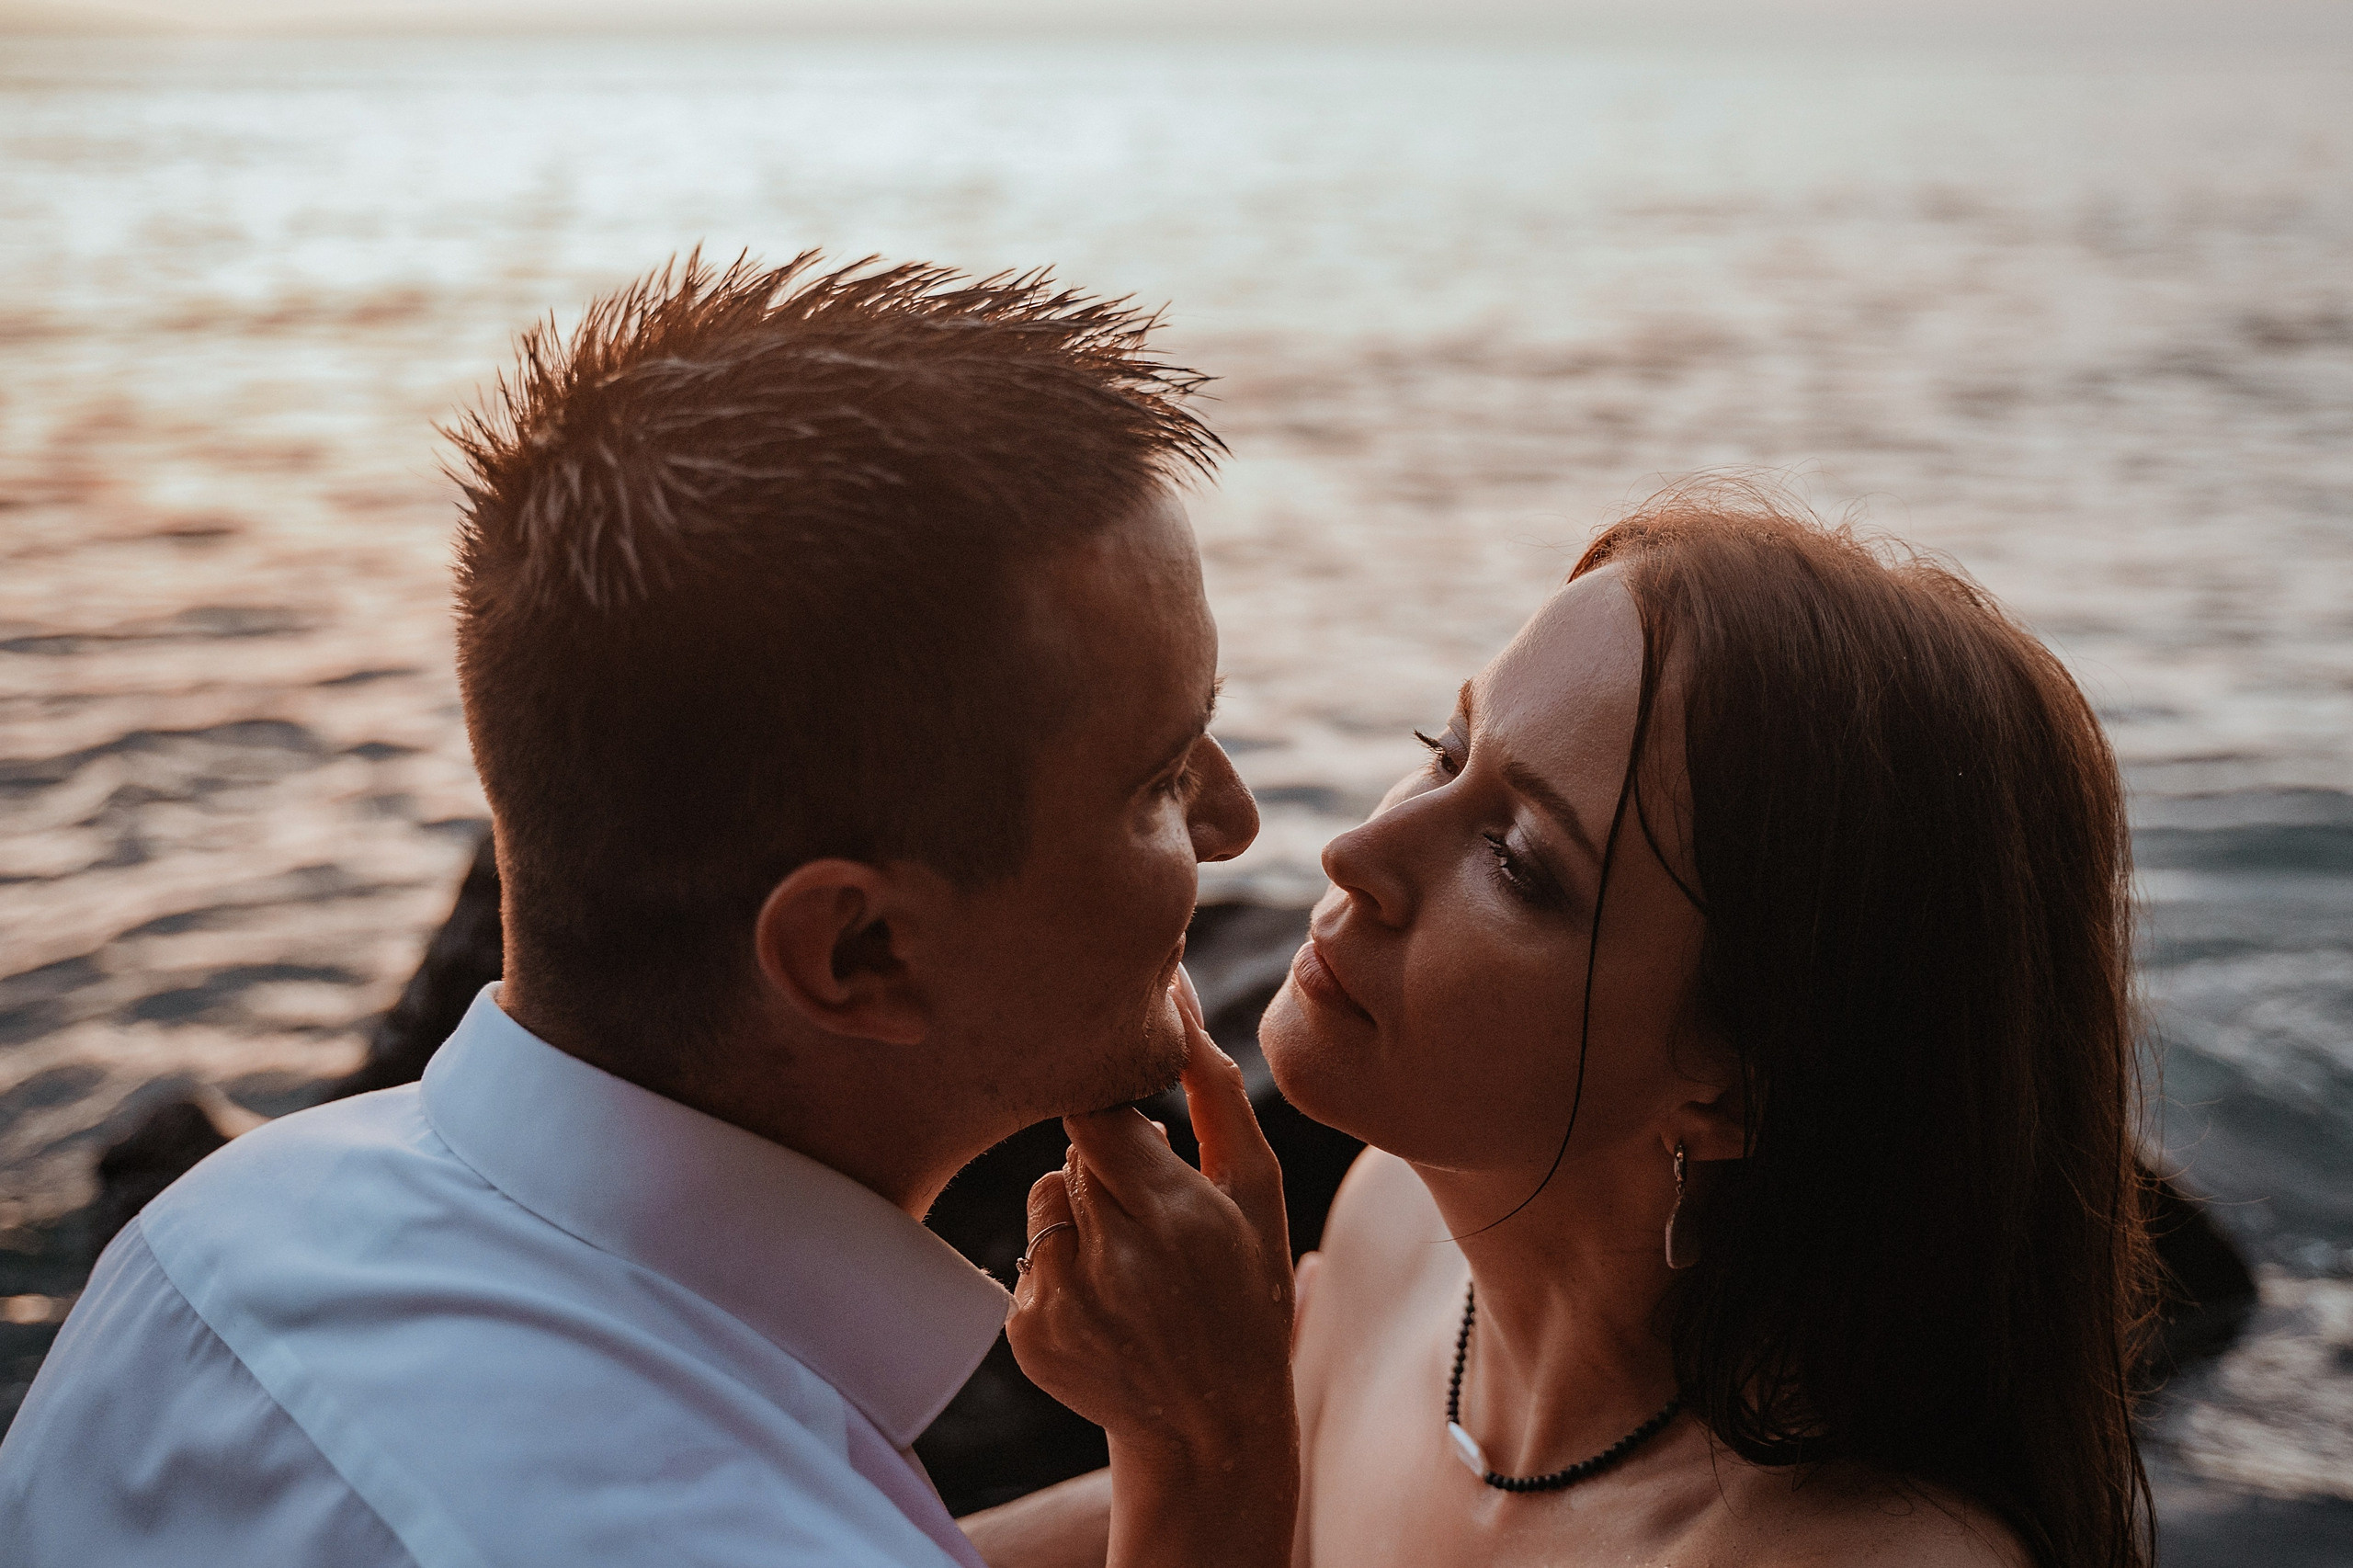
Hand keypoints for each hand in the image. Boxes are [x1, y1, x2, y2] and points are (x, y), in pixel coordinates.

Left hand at [1005, 968, 1296, 1567]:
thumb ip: (1214, 1089)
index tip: (1135, 1128)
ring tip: (1134, 1262)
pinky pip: (1027, 1256)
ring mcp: (1064, 1298)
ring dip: (1080, 1212)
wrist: (1211, 1430)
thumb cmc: (1245, 1291)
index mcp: (1173, 1210)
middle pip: (1072, 1152)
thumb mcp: (1256, 1190)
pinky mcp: (1029, 1333)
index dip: (1114, 1112)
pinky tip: (1109, 1306)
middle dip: (1108, 1166)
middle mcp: (1112, 1255)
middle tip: (1155, 1213)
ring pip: (1044, 1198)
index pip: (1097, 1111)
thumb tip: (1179, 992)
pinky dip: (1060, 1267)